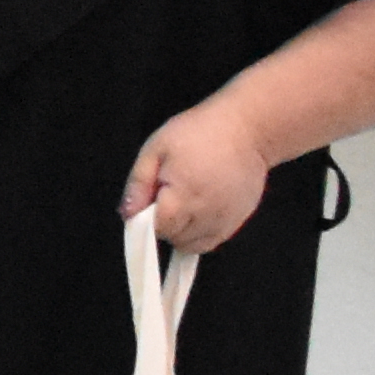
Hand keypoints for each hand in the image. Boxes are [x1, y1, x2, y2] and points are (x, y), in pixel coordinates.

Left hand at [122, 96, 273, 250]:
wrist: (246, 130)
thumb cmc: (198, 133)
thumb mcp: (155, 149)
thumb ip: (138, 184)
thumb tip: (128, 214)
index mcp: (183, 196)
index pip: (158, 228)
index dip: (148, 217)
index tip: (151, 200)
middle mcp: (207, 214)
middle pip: (175, 239)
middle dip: (165, 224)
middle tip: (168, 196)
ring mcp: (226, 220)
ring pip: (194, 245)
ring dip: (183, 231)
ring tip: (185, 202)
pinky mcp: (239, 220)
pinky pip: (213, 240)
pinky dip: (201, 232)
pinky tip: (200, 209)